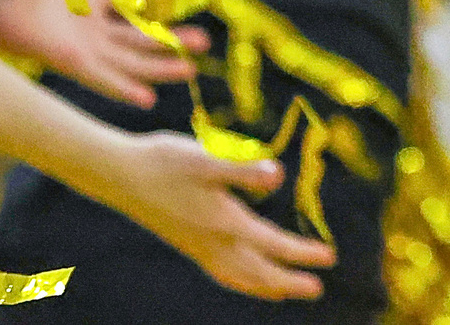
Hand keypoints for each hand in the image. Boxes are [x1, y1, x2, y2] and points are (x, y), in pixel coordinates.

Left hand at [0, 0, 206, 108]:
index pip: (130, 0)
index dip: (155, 0)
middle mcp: (89, 24)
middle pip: (140, 36)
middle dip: (173, 39)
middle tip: (205, 41)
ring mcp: (82, 45)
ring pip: (130, 60)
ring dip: (160, 66)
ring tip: (191, 68)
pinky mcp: (72, 62)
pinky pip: (104, 78)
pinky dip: (126, 89)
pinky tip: (150, 98)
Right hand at [93, 132, 336, 301]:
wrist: (120, 174)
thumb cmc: (166, 160)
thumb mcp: (208, 157)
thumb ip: (244, 168)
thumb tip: (279, 175)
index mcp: (223, 221)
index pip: (272, 244)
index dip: (302, 253)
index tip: (329, 259)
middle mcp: (211, 241)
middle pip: (258, 271)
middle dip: (289, 281)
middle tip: (317, 289)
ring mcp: (197, 245)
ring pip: (238, 276)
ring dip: (265, 285)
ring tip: (286, 292)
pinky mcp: (186, 242)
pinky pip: (221, 272)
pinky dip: (240, 280)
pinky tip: (244, 276)